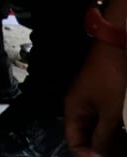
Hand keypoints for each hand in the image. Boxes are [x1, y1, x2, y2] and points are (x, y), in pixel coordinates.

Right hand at [65, 41, 126, 155]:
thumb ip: (103, 136)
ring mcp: (94, 104)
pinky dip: (116, 133)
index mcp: (73, 110)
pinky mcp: (106, 101)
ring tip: (121, 146)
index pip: (74, 142)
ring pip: (99, 132)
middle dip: (99, 150)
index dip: (85, 155)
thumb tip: (97, 155)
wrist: (118, 50)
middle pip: (86, 138)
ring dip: (110, 143)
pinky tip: (124, 136)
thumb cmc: (110, 76)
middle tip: (114, 154)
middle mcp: (81, 108)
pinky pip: (108, 123)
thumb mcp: (110, 112)